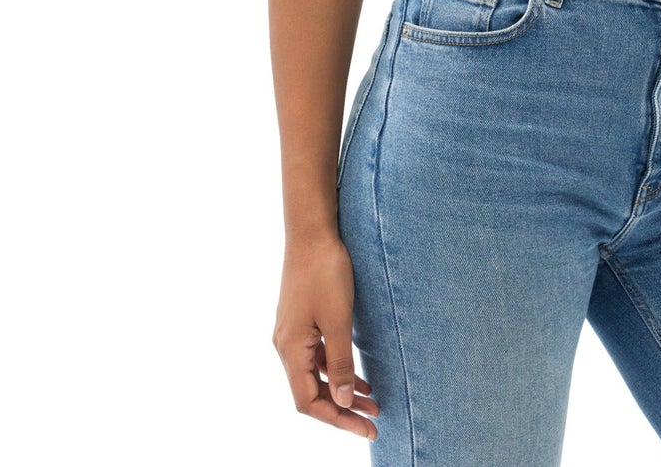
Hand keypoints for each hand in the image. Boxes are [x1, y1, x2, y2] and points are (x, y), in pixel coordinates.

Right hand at [272, 233, 379, 437]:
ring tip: (372, 402)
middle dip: (342, 410)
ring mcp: (293, 333)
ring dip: (342, 390)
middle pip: (311, 393)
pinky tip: (358, 376)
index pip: (308, 402)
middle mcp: (286, 346)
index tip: (366, 428)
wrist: (312, 231)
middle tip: (374, 421)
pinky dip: (337, 369)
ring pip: (316, 375)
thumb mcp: (338, 320)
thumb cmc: (325, 271)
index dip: (337, 420)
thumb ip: (339, 363)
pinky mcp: (302, 321)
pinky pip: (318, 357)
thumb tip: (340, 402)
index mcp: (290, 349)